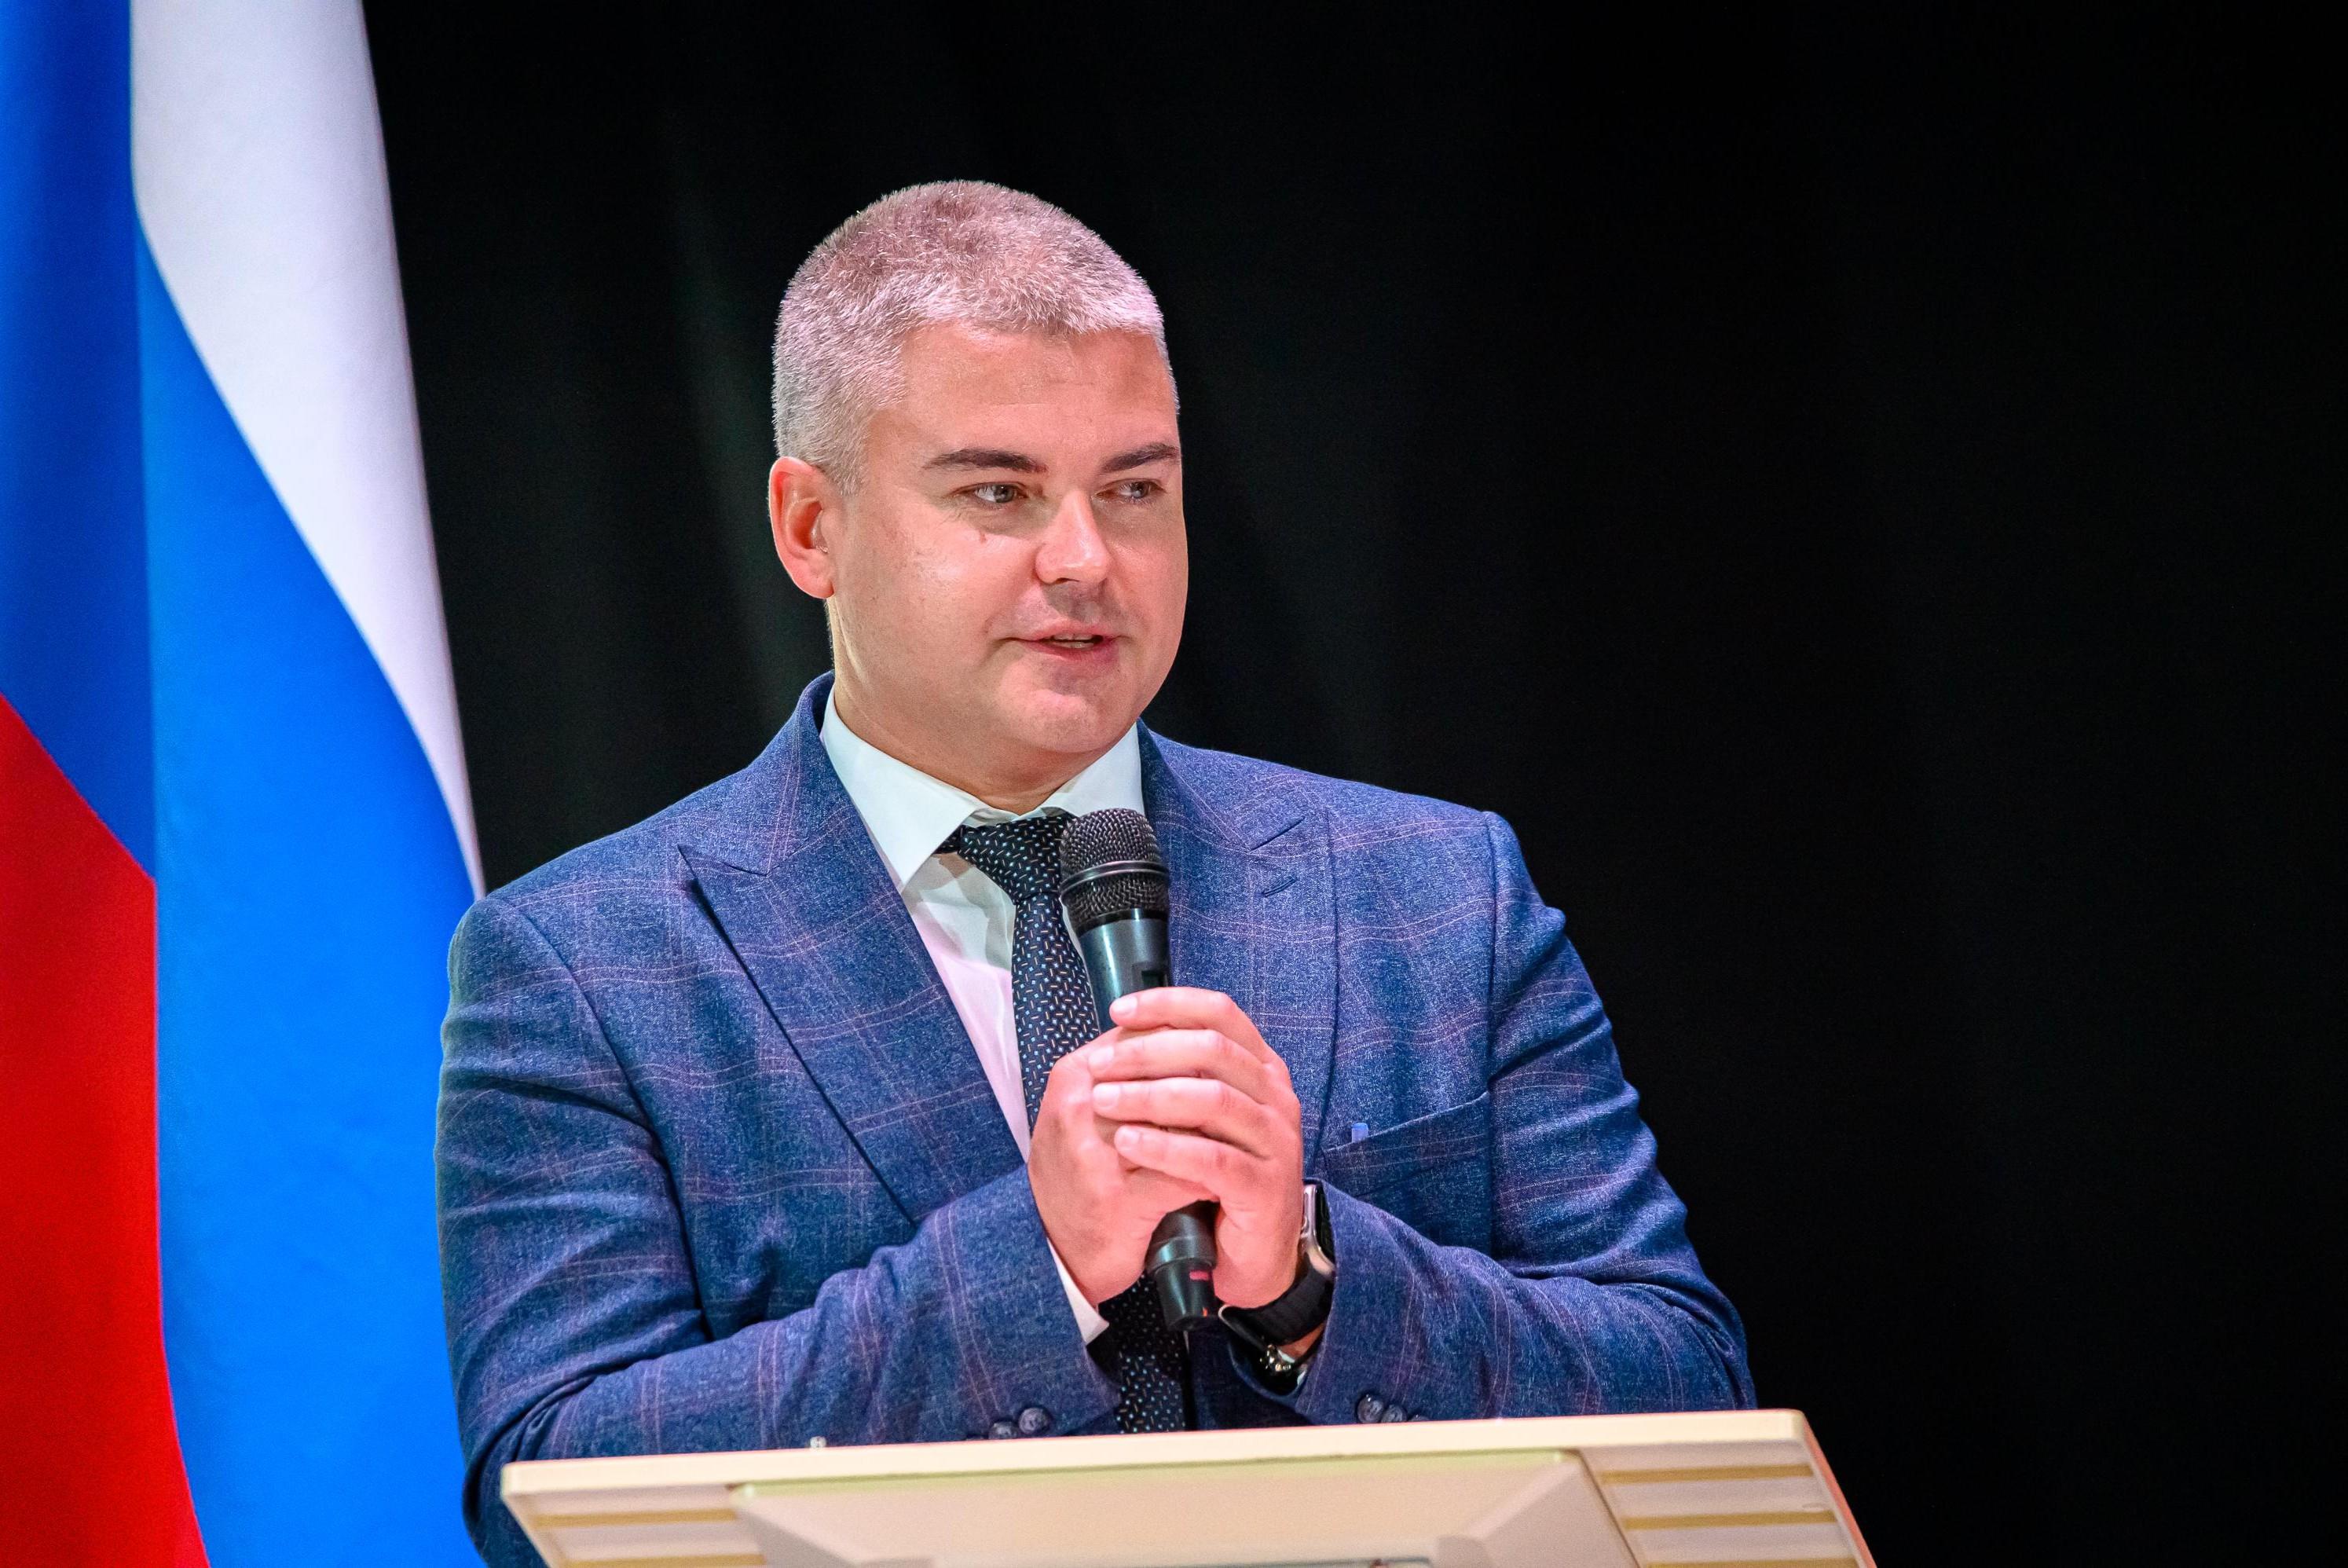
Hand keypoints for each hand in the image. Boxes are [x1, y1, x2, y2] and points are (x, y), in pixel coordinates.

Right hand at [1029, 1028, 1216, 1305]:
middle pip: (1167, 1076)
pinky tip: (1224, 1180)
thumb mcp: (1087, 1112)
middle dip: (1210, 1085)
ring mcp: (1095, 1154)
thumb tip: (1186, 1038)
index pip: (1146, 1037)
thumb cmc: (1077, 1174)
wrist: (1053, 1250)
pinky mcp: (1118, 1200)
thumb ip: (1126, 1073)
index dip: (1190, 1047)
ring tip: (1239, 1135)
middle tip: (1242, 1095)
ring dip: (1215, 1131)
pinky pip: (1181, 1177)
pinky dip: (1208, 1177)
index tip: (1220, 1061)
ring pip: (1180, 1124)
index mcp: (1074, 1076)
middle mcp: (1079, 1108)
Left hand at [1084, 988, 1305, 1309]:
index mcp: (1261, 1069)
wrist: (1253, 1253)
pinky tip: (1128, 1143)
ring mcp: (1276, 1141)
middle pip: (1212, 1050)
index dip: (1169, 1004)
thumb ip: (1182, 1074)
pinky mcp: (1264, 1186)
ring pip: (1212, 1100)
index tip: (1120, 1011)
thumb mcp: (1204, 1116)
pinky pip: (1211, 1158)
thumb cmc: (1219, 1176)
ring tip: (1103, 1102)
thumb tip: (1126, 1031)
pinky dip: (1166, 1146)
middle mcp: (1277, 1097)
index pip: (1220, 1013)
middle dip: (1147, 1051)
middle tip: (1099, 1066)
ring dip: (1150, 1096)